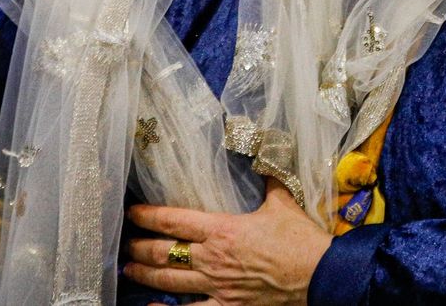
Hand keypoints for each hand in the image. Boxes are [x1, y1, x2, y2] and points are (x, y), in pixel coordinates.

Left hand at [124, 181, 332, 305]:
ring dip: (146, 274)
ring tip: (129, 268)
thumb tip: (265, 157)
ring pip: (170, 281)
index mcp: (222, 230)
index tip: (133, 212)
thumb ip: (269, 182)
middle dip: (140, 247)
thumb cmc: (300, 240)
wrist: (320, 276)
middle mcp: (212, 259)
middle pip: (165, 252)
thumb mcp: (283, 203)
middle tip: (125, 243)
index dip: (149, 216)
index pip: (175, 221)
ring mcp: (217, 287)